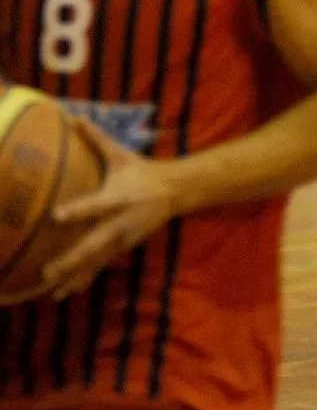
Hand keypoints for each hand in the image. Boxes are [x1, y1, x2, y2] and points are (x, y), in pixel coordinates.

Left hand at [43, 119, 178, 300]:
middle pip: (94, 243)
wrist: (175, 191)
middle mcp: (120, 221)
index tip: (57, 215)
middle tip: (48, 270)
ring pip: (97, 261)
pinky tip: (67, 291)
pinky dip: (84, 279)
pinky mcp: (123, 247)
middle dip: (71, 258)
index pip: (97, 204)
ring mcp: (123, 238)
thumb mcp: (121, 154)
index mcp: (118, 196)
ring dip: (76, 276)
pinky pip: (101, 265)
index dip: (78, 210)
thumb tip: (74, 118)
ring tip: (54, 291)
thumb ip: (96, 139)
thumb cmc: (142, 170)